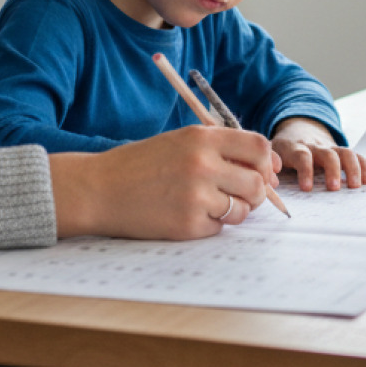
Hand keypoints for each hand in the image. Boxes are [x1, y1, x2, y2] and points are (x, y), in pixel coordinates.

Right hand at [49, 125, 277, 240]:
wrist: (98, 189)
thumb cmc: (139, 165)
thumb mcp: (179, 141)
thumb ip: (219, 148)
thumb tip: (266, 168)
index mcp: (202, 138)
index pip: (259, 146)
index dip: (267, 162)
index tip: (265, 171)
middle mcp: (203, 164)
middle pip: (258, 183)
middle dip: (256, 192)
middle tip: (239, 195)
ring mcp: (196, 196)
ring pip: (242, 209)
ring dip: (234, 210)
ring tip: (209, 204)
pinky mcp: (188, 225)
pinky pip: (218, 228)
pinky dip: (209, 224)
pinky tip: (187, 214)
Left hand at [270, 117, 365, 191]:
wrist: (296, 129)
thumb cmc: (283, 150)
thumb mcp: (271, 154)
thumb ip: (269, 167)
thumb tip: (269, 185)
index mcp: (295, 148)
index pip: (302, 156)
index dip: (305, 171)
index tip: (307, 188)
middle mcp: (315, 146)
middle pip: (327, 154)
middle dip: (332, 170)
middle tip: (335, 188)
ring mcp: (330, 148)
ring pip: (345, 153)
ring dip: (352, 169)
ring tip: (356, 186)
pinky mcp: (340, 151)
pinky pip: (356, 155)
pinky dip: (364, 165)